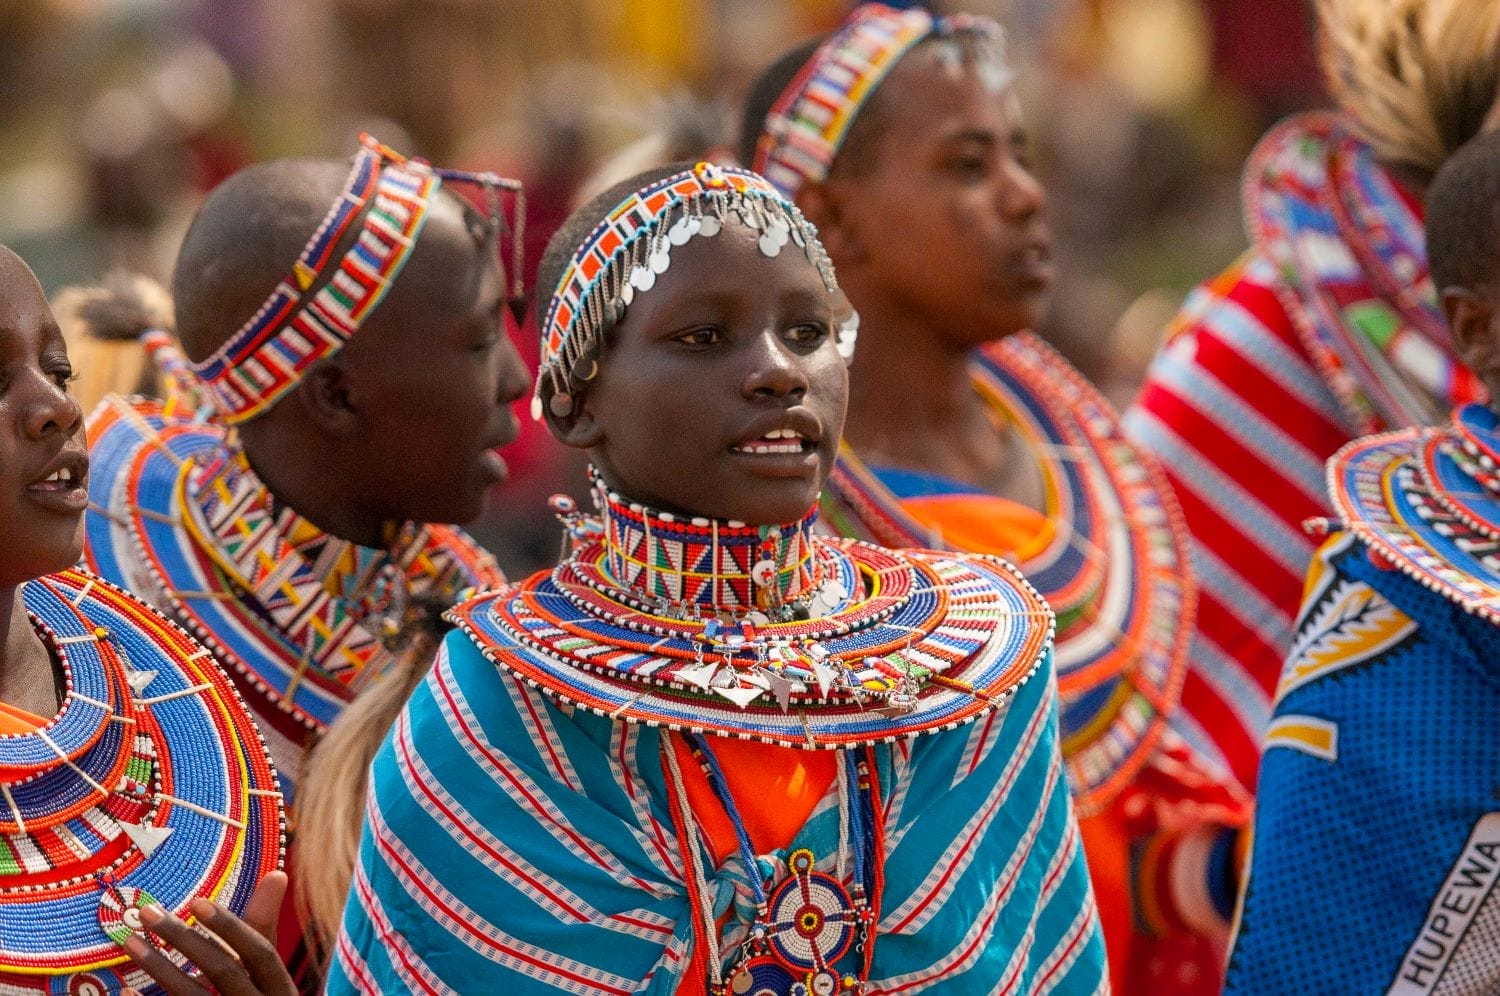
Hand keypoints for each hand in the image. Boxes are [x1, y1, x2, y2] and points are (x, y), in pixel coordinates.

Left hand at [122, 871, 295, 995]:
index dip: (231, 927)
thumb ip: (264, 926)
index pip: (261, 952)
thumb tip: (277, 872)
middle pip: (224, 972)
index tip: (197, 902)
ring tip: (130, 942)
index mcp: (280, 988)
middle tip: (148, 912)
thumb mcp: (265, 970)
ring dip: (159, 968)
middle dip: (184, 939)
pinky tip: (123, 990)